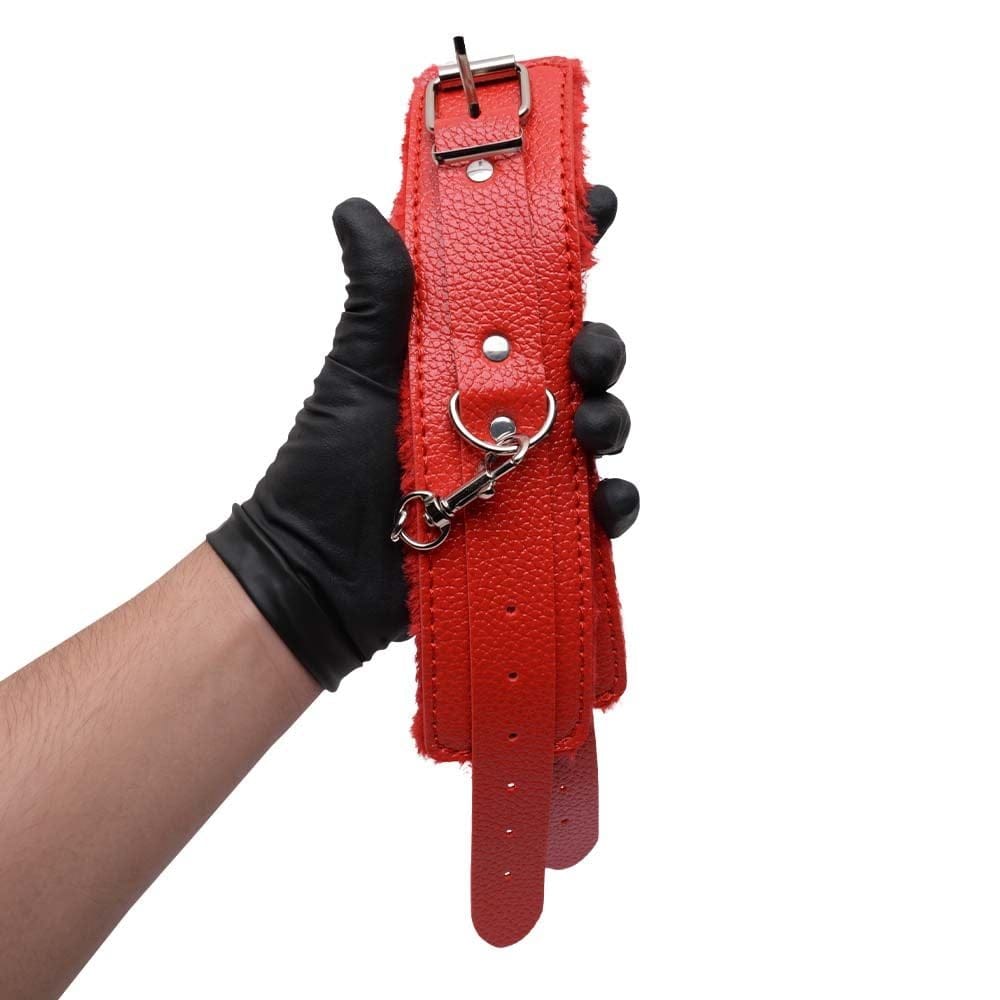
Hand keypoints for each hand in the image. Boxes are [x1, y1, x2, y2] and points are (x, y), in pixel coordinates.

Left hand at [207, 185, 637, 689]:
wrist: (317, 575)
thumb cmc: (328, 469)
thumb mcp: (357, 374)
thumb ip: (377, 296)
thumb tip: (353, 206)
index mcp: (467, 360)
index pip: (530, 296)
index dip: (571, 248)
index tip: (598, 207)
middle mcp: (504, 408)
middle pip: (580, 360)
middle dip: (601, 348)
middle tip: (587, 354)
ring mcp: (524, 467)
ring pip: (598, 428)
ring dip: (611, 419)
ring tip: (589, 429)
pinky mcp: (535, 527)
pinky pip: (596, 511)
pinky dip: (614, 503)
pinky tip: (604, 499)